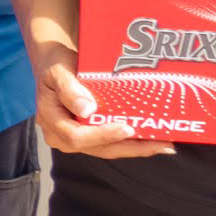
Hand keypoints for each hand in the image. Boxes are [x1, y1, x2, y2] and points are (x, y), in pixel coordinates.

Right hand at [38, 48, 156, 160]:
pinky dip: (132, 143)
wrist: (55, 66)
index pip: (76, 136)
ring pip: (108, 149)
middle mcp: (62, 136)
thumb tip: (87, 110)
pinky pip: (111, 144)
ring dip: (136, 148)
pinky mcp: (89, 136)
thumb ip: (70, 90)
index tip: (126, 128)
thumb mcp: (58, 72)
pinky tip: (153, 140)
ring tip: (163, 145)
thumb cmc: (56, 66)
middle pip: (98, 148)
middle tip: (159, 143)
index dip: (102, 135)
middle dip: (130, 148)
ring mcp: (76, 138)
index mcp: (51, 121)